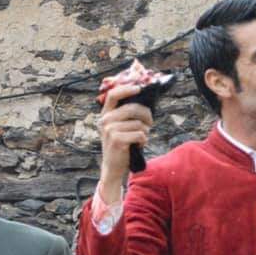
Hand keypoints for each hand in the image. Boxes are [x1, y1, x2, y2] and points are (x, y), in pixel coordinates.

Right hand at [97, 80, 153, 203]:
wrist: (113, 167)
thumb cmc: (122, 144)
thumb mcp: (121, 126)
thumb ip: (128, 111)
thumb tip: (141, 91)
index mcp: (105, 114)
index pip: (114, 94)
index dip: (127, 89)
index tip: (139, 87)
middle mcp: (105, 120)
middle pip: (133, 108)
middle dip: (147, 115)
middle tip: (150, 123)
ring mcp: (109, 130)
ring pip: (138, 124)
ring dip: (145, 131)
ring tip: (141, 138)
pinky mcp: (116, 140)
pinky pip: (139, 134)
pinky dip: (143, 140)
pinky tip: (138, 145)